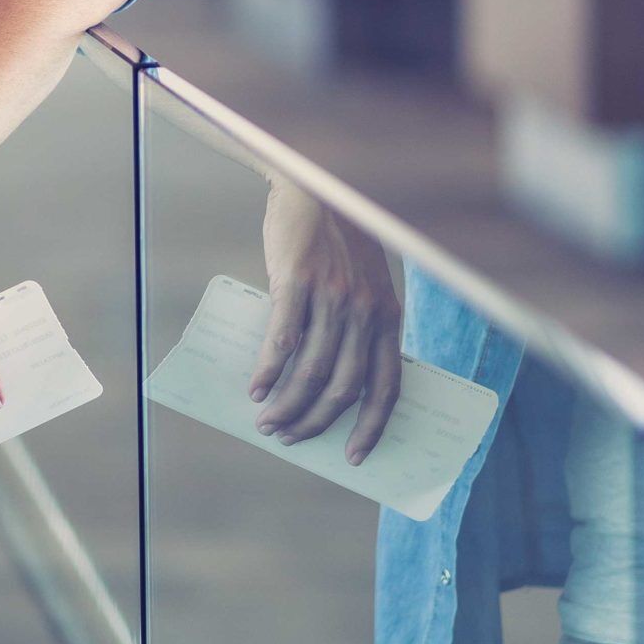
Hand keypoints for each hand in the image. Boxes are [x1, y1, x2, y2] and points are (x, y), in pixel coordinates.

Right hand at [253, 179, 402, 463]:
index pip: (388, 386)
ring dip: (287, 405)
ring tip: (268, 421)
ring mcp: (332, 299)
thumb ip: (355, 325)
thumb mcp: (363, 284)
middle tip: (290, 437)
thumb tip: (323, 379)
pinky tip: (255, 389)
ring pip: (310, 372)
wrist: (318, 188)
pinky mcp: (297, 284)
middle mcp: (365, 313)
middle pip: (343, 387)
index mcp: (388, 318)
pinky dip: (267, 372)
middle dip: (316, 422)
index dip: (372, 426)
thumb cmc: (337, 241)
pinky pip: (281, 341)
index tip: (355, 455)